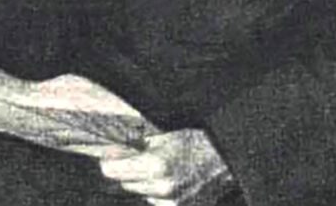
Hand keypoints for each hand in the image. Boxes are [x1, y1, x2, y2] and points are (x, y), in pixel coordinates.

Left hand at [100, 129, 233, 205]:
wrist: (226, 159)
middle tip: (137, 156)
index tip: (108, 155)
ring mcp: (171, 202)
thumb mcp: (164, 136)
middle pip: (125, 183)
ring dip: (143, 181)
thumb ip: (137, 144)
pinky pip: (156, 201)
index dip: (109, 161)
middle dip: (127, 169)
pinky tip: (170, 179)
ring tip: (159, 166)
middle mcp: (161, 188)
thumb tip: (113, 148)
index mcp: (155, 166)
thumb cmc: (196, 141)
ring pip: (140, 192)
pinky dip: (157, 192)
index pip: (112, 171)